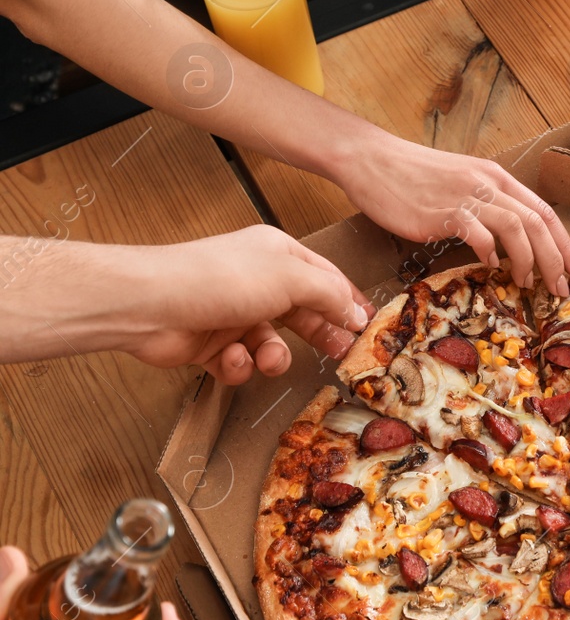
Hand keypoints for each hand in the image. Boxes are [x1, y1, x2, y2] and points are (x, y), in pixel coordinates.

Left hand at [115, 226, 372, 384]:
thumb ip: (330, 295)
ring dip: (273, 356)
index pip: (326, 277)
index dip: (349, 300)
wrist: (150, 305)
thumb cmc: (218, 278)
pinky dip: (239, 365)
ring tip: (268, 358)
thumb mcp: (291, 278)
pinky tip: (230, 357)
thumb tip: (356, 312)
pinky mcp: (211, 344)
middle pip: (304, 312)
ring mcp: (234, 313)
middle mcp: (258, 281)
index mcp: (278, 254)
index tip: (370, 325)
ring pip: (273, 344)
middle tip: (342, 354)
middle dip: (321, 334)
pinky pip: (241, 362)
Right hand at [335, 139, 569, 294]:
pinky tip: (489, 266)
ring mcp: (466, 196)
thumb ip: (486, 205)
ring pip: (517, 228)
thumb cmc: (413, 176)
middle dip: (557, 259)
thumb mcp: (461, 182)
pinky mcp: (443, 212)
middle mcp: (488, 183)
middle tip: (562, 288)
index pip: (544, 211)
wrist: (372, 159)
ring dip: (528, 260)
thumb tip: (505, 241)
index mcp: (496, 176)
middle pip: (538, 223)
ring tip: (528, 283)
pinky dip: (490, 253)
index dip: (565, 242)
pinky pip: (479, 234)